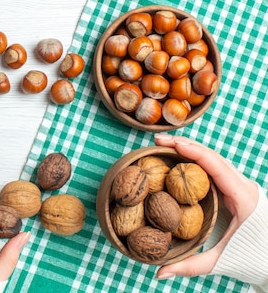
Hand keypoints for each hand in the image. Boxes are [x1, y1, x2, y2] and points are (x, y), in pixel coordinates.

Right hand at [154, 134, 258, 278]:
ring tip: (164, 145)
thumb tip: (158, 273)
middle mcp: (243, 186)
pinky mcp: (236, 189)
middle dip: (184, 145)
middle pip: (212, 156)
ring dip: (190, 149)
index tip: (170, 143)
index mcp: (243, 197)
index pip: (215, 165)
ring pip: (213, 159)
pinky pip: (214, 168)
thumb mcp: (221, 261)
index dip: (192, 151)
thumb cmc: (255, 258)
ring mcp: (240, 186)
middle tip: (158, 140)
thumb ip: (190, 266)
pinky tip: (179, 159)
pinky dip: (196, 159)